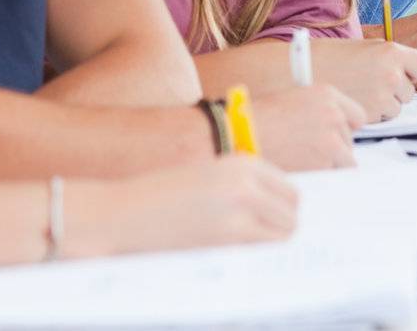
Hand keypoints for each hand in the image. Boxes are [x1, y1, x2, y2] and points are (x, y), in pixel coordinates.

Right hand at [71, 155, 298, 255]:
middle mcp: (245, 181)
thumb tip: (278, 212)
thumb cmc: (161, 198)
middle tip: (259, 239)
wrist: (124, 213)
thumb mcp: (206, 178)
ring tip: (245, 247)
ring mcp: (240, 208)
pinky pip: (265, 248)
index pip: (288, 188)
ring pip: (285, 231)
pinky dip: (258, 254)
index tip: (272, 222)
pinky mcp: (230, 235)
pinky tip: (236, 254)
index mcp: (241, 162)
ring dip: (271, 241)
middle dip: (280, 226)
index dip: (281, 208)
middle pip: (292, 210)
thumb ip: (241, 188)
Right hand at [253, 83, 365, 170]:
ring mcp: (332, 139)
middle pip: (350, 141)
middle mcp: (333, 113)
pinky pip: (333, 175)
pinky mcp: (326, 162)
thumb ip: (318, 112)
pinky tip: (298, 168)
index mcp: (326, 94)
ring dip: (329, 165)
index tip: (337, 136)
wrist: (240, 137)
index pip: (356, 116)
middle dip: (334, 149)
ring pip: (345, 161)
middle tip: (307, 151)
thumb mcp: (292, 101)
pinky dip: (320, 177)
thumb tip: (335, 131)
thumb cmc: (258, 120)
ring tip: (301, 161)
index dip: (344, 128)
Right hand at [309, 38, 416, 120]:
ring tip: (356, 91)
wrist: (296, 71)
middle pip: (409, 91)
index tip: (403, 72)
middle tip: (366, 82)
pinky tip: (351, 102)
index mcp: (391, 52)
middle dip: (393, 91)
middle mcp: (391, 75)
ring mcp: (381, 99)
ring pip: (395, 108)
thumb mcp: (364, 48)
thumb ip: (390, 59)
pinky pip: (380, 120)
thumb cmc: (328, 58)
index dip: (414, 71)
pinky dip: (369, 116)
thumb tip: (411, 72)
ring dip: (381, 105)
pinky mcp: (370, 118)